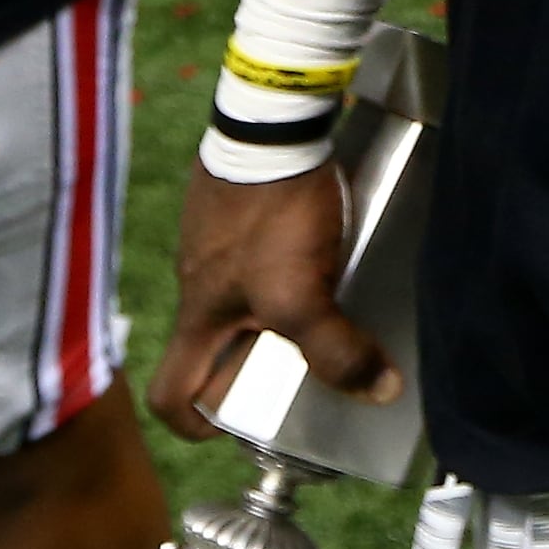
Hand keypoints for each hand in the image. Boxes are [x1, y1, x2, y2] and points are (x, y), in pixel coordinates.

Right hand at [145, 161, 396, 440]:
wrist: (271, 125)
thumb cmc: (271, 215)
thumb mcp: (301, 295)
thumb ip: (335, 349)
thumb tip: (380, 391)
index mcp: (198, 313)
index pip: (168, 392)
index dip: (193, 422)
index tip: (235, 422)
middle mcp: (196, 279)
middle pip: (211, 345)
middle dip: (253, 363)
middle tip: (302, 365)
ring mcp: (212, 238)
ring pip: (236, 296)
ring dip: (273, 310)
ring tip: (326, 305)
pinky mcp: (235, 203)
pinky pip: (251, 249)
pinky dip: (281, 260)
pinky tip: (322, 248)